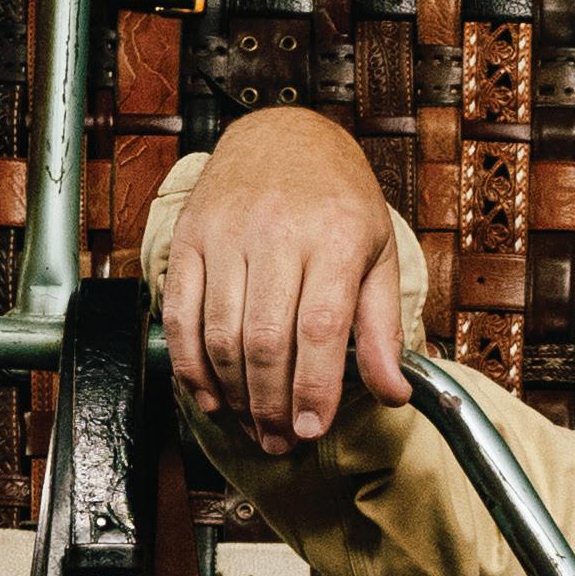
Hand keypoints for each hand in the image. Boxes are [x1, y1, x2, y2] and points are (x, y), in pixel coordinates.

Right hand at [148, 108, 410, 446]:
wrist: (281, 135)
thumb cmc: (336, 200)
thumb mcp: (378, 254)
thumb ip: (384, 328)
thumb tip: (394, 394)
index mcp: (334, 236)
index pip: (320, 328)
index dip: (313, 389)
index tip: (310, 430)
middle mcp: (277, 231)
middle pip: (266, 340)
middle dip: (271, 404)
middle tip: (279, 440)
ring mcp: (226, 232)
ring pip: (221, 333)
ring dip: (234, 394)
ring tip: (252, 424)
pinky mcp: (189, 237)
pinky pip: (180, 314)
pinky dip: (190, 365)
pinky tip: (210, 395)